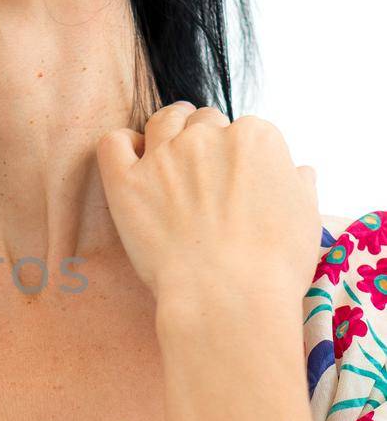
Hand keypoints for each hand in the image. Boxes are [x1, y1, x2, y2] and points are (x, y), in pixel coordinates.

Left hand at [95, 102, 321, 312]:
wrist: (227, 298)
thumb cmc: (273, 266)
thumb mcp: (306, 219)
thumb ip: (299, 185)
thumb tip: (297, 171)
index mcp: (256, 137)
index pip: (244, 130)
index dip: (238, 157)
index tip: (235, 183)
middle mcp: (209, 135)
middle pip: (203, 123)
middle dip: (205, 144)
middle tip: (203, 181)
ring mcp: (164, 155)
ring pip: (163, 122)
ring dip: (167, 132)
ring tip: (168, 160)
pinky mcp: (126, 181)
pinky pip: (114, 143)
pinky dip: (122, 145)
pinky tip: (131, 160)